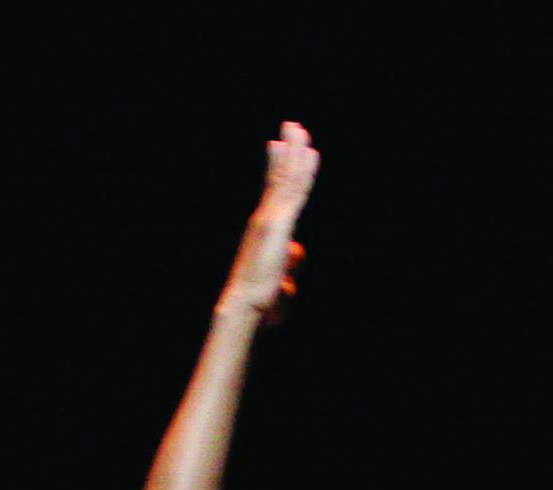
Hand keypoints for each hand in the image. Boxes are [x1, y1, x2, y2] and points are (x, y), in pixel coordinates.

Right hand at [216, 121, 318, 324]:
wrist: (244, 300)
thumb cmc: (256, 292)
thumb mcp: (275, 271)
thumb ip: (286, 259)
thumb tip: (294, 252)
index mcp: (263, 223)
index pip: (273, 187)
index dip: (278, 164)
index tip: (279, 144)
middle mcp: (265, 215)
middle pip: (279, 175)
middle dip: (287, 148)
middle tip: (291, 125)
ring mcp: (272, 216)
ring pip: (287, 177)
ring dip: (294, 151)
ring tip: (298, 128)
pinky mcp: (280, 221)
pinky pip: (293, 190)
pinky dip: (302, 171)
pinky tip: (309, 154)